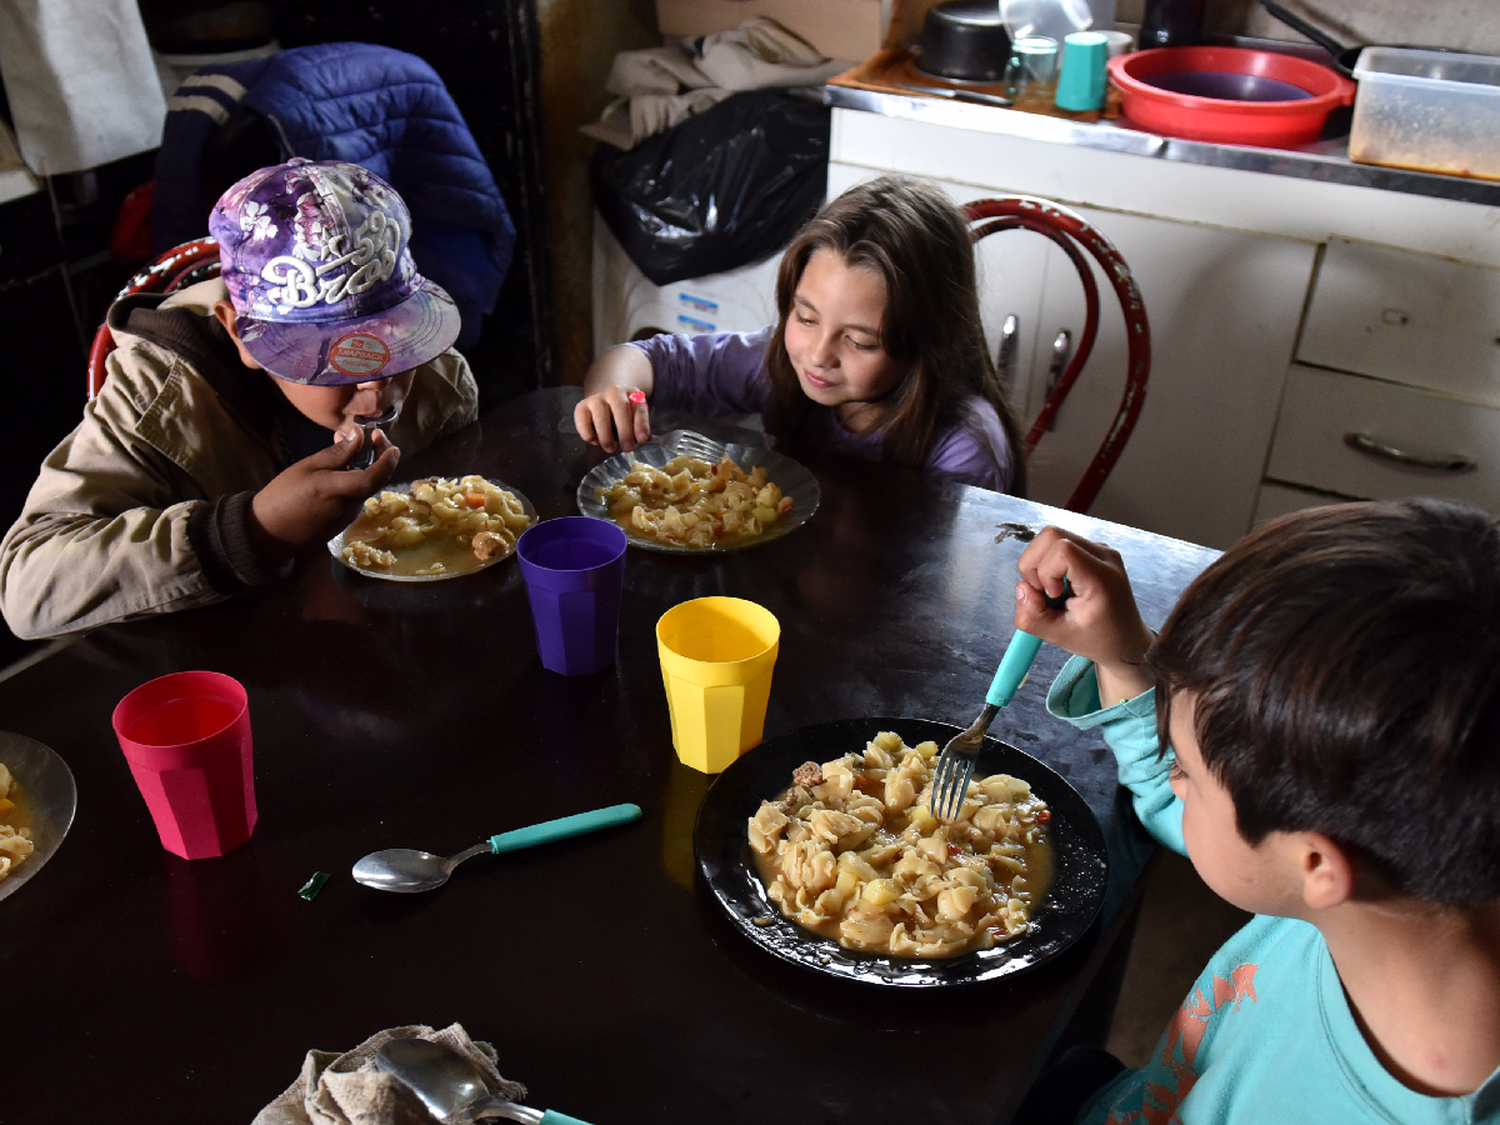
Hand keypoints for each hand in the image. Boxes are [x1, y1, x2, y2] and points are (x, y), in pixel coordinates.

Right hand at [249, 429, 399, 564]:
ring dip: (362, 468)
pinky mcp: (341, 523)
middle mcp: (350, 506)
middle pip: (373, 481)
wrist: (268, 534)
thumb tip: (359, 437)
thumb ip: (337, 454)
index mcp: (341, 490)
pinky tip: (337, 471)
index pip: (376, 476)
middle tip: (371, 437)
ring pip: (363, 489)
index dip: (387, 460)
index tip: (391, 445)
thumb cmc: (283, 496)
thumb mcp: (307, 468)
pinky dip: (352, 482)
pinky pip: (353, 498)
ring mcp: (347, 517)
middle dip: (378, 458)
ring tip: (347, 447)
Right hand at [574, 385, 650, 452]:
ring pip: (600, 415)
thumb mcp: (636, 416)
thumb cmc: (624, 413)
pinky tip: (594, 441)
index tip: (642, 439)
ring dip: (606, 435)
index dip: (641, 424)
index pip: (639, 407)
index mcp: (632, 394)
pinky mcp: (582, 406)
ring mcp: (596, 398)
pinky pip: (582, 419)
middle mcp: (614, 392)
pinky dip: (587, 432)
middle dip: (624, 431)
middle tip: (627, 448)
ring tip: (610, 448)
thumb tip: (640, 439)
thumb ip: (639, 425)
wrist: (607, 400)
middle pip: (620, 408)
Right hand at [1015, 526, 1155, 701]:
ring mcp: (1099, 549)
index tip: (1053, 596)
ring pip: (1051, 536)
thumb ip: (1032, 617)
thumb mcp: (1060, 637)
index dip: (1045, 571)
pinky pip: (1058, 543)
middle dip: (1034, 563)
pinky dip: (1048, 563)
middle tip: (1044, 592)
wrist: (1126, 638)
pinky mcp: (1092, 549)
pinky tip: (1060, 585)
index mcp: (1101, 577)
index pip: (1062, 549)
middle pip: (1051, 534)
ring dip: (1039, 563)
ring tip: (1052, 590)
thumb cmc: (1098, 638)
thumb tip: (1022, 589)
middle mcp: (1103, 555)